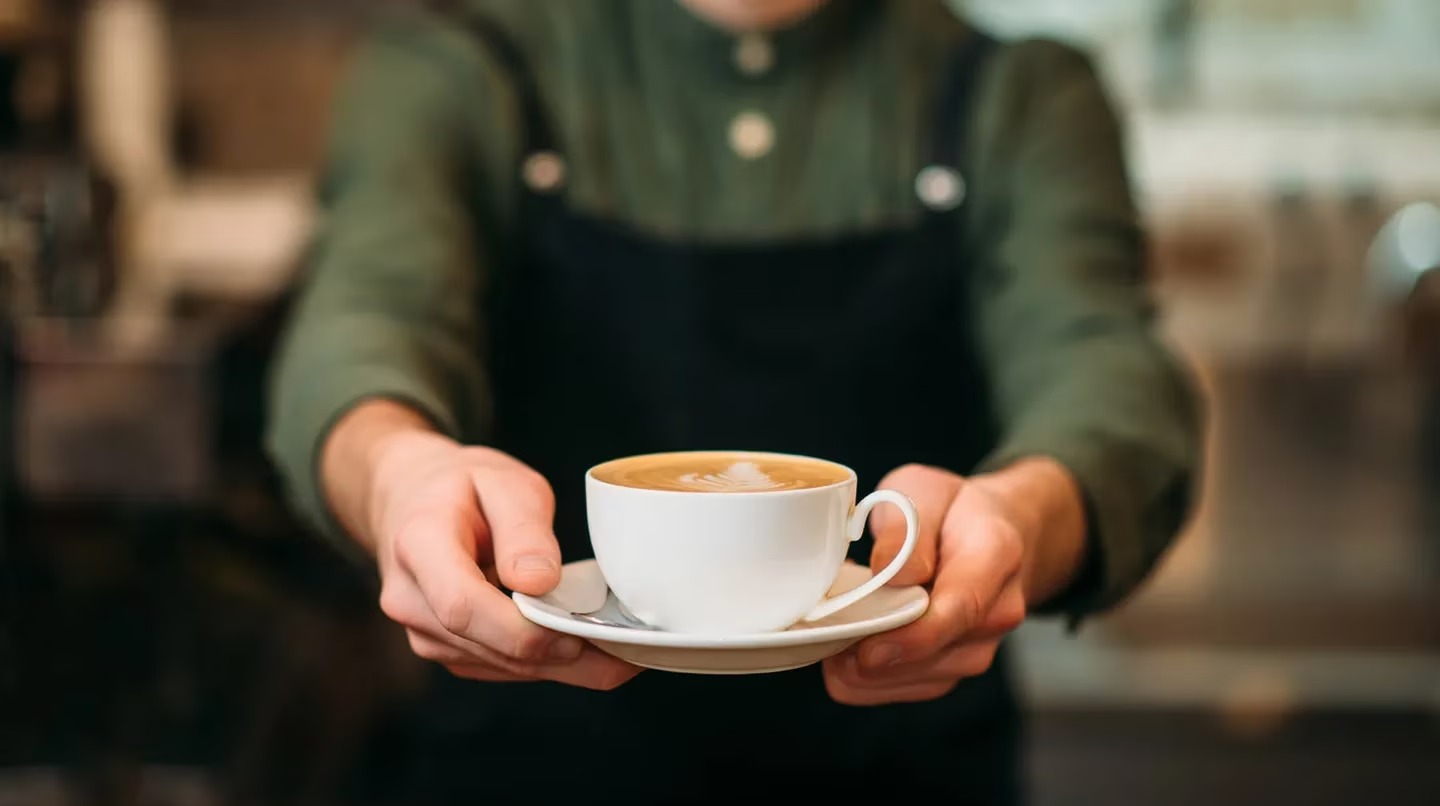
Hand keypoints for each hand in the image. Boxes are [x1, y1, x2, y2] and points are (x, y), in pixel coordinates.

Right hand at [330, 403, 640, 689]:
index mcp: (419, 545)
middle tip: (627, 651)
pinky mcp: (448, 649)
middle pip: (488, 646)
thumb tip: (539, 583)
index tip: (578, 629)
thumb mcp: (501, 481)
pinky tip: (590, 650)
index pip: (462, 606)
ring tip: (622, 652)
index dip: (522, 628)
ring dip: (561, 666)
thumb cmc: (462, 486)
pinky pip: (501, 666)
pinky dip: (547, 663)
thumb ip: (523, 529)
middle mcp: (412, 600)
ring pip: (500, 665)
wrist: (414, 500)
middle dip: (560, 654)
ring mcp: (425, 632)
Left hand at [822, 459, 1084, 705]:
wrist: (993, 533)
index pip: (962, 607)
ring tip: (829, 635)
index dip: (913, 636)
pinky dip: (868, 679)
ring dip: (866, 669)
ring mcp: (979, 647)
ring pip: (915, 681)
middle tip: (822, 633)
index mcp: (996, 554)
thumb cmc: (952, 510)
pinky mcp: (954, 669)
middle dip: (873, 653)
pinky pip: (905, 690)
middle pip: (935, 654)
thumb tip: (887, 572)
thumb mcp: (922, 489)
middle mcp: (998, 611)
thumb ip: (905, 526)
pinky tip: (843, 651)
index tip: (867, 650)